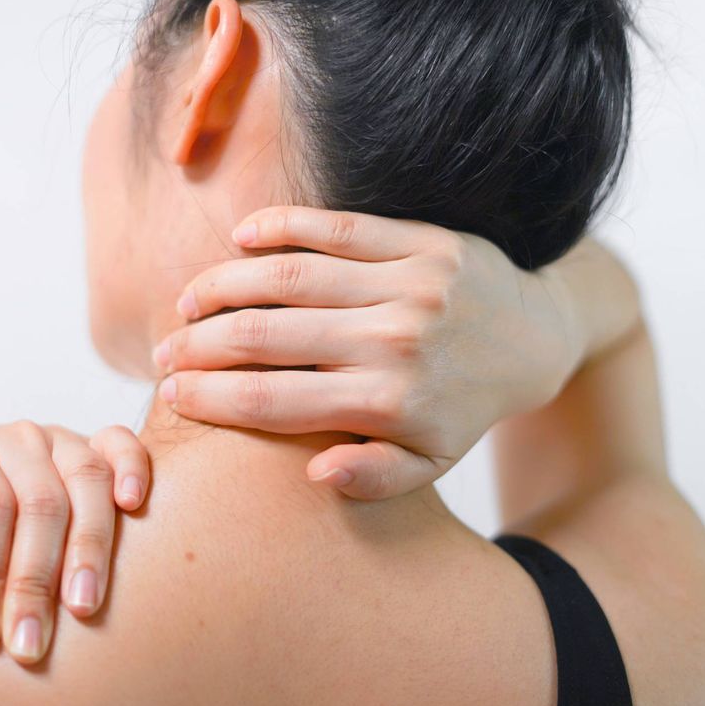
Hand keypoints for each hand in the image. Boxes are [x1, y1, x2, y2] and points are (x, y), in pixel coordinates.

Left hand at [0, 422, 148, 663]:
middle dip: (34, 580)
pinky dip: (134, 468)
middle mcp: (15, 438)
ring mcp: (58, 439)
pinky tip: (133, 507)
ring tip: (84, 608)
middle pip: (39, 502)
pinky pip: (121, 444)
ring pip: (86, 480)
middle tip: (31, 643)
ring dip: (90, 547)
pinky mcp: (93, 445)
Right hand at [152, 207, 587, 499]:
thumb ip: (374, 478)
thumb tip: (313, 475)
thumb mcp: (429, 462)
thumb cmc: (466, 407)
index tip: (171, 396)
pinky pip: (339, 226)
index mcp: (390, 403)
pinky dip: (282, 227)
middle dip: (200, 345)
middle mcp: (397, 340)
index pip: (273, 401)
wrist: (539, 337)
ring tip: (188, 301)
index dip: (211, 398)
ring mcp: (410, 283)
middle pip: (267, 335)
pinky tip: (241, 239)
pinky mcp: (424, 240)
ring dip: (225, 285)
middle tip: (165, 353)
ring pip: (291, 276)